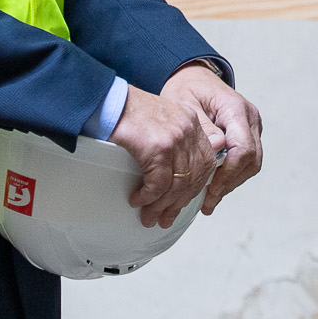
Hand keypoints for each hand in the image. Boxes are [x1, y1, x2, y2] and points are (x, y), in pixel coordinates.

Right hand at [109, 81, 219, 227]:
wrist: (110, 100)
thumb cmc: (130, 110)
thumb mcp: (162, 120)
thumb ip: (177, 140)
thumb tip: (179, 174)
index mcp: (192, 123)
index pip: (207, 162)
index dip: (196, 186)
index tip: (183, 202)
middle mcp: (188, 130)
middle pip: (194, 177)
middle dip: (179, 203)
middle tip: (165, 218)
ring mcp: (175, 139)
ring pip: (177, 185)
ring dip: (161, 206)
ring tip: (148, 216)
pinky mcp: (158, 148)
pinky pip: (158, 184)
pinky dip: (148, 197)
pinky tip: (138, 200)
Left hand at [159, 63, 263, 214]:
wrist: (194, 77)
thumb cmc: (186, 89)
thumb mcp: (185, 105)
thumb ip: (202, 127)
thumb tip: (216, 149)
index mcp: (235, 108)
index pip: (242, 149)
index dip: (228, 174)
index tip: (210, 191)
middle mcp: (250, 117)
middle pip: (252, 159)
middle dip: (231, 183)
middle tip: (208, 202)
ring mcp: (252, 125)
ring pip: (253, 163)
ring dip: (233, 182)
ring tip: (210, 198)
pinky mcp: (249, 132)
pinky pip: (247, 158)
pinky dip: (234, 174)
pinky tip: (216, 186)